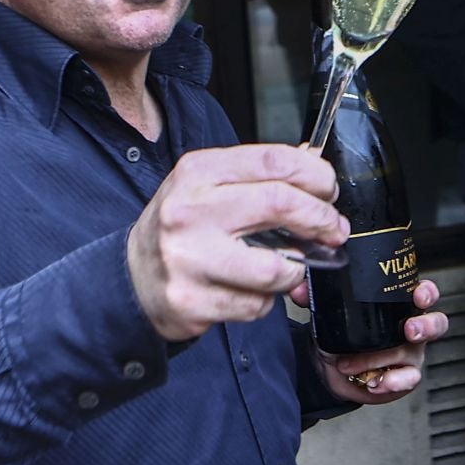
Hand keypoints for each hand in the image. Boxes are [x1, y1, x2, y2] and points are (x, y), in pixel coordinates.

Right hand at [128, 145, 347, 342]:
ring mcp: (190, 258)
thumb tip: (315, 172)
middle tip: (332, 229)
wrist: (131, 277)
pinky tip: (250, 290)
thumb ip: (257, 177)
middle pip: (281, 204)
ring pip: (277, 267)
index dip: (316, 175)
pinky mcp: (193, 301)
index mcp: (199, 173)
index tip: (328, 190)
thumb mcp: (207, 186)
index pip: (274, 161)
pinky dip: (266, 300)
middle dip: (321, 219)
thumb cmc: (180, 228)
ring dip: (296, 270)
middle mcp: (191, 211)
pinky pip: (257, 304)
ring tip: (288, 266)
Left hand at [288, 278, 448, 404]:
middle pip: (436, 323)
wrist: (329, 367)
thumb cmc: (339, 333)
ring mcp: (409, 355)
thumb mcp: (328, 313)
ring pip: (415, 355)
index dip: (427, 292)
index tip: (419, 294)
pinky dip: (391, 383)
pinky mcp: (402, 379)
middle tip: (409, 329)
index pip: (423, 293)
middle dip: (427, 325)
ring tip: (377, 366)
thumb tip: (300, 289)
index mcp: (398, 305)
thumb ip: (315, 298)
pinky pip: (407, 381)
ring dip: (393, 358)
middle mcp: (409, 328)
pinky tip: (375, 383)